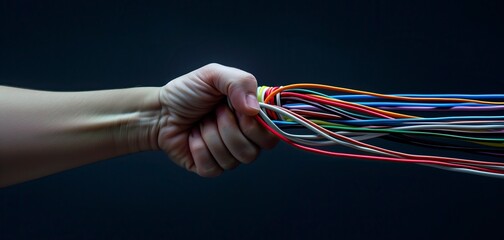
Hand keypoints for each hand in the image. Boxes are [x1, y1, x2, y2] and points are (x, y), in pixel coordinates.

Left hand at [158, 63, 277, 176]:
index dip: (255, 126)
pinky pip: (213, 167)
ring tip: (201, 123)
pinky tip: (193, 138)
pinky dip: (199, 149)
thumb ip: (240, 82)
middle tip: (214, 113)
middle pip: (254, 151)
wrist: (160, 110)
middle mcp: (244, 138)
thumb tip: (253, 110)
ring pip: (233, 160)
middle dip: (228, 129)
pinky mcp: (210, 168)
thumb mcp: (214, 74)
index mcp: (252, 117)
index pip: (271, 134)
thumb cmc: (187, 92)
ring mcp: (228, 155)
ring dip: (211, 137)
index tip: (238, 111)